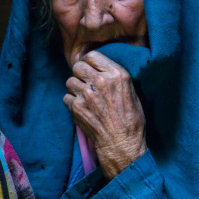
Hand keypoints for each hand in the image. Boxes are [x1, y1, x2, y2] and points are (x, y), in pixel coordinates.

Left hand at [63, 51, 146, 178]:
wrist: (121, 143)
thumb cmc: (131, 120)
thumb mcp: (131, 92)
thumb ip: (115, 78)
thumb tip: (101, 69)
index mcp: (117, 74)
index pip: (92, 55)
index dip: (88, 62)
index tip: (89, 69)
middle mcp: (100, 81)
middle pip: (78, 66)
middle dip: (79, 73)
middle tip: (84, 83)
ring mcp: (86, 94)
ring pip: (69, 81)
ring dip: (74, 88)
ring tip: (84, 97)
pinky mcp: (76, 107)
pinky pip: (66, 97)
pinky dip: (71, 103)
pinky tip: (81, 109)